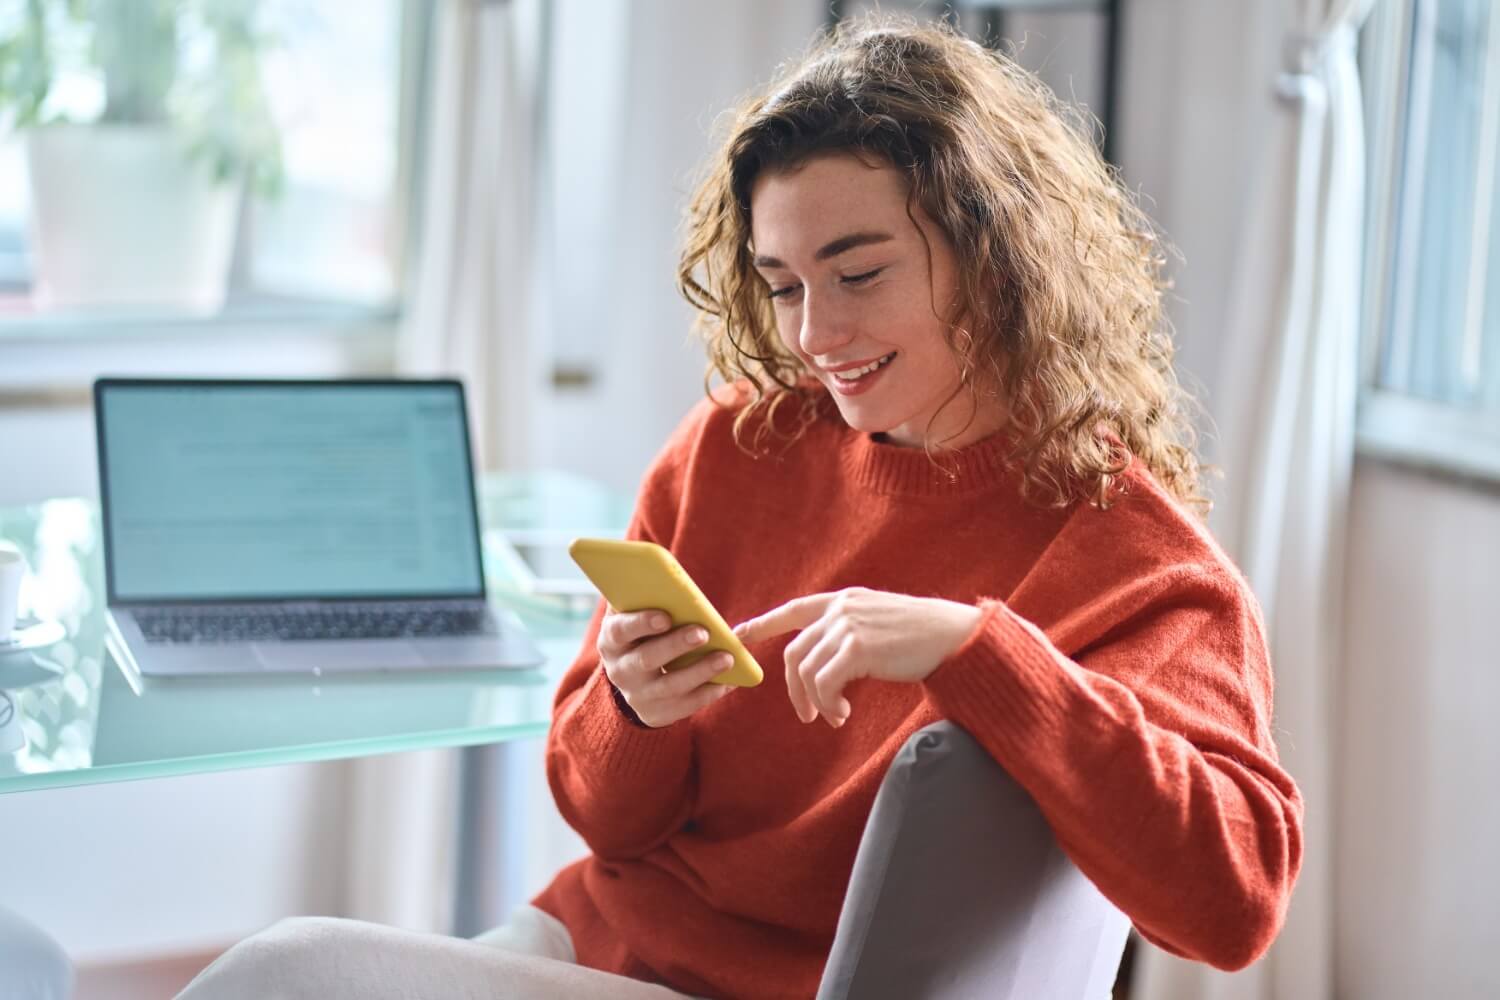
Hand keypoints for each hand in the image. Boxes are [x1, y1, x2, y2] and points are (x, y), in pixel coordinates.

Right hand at [598, 608, 734, 727]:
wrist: (633, 678)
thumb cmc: (642, 633)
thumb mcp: (634, 615)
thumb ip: (644, 595)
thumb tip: (670, 569)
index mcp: (612, 639)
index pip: (621, 631)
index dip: (641, 623)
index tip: (665, 617)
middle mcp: (621, 670)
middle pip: (647, 659)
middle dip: (676, 645)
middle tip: (703, 632)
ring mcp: (638, 695)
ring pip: (670, 686)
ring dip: (700, 671)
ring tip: (727, 658)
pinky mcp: (657, 713)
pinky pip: (685, 706)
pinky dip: (709, 692)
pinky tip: (729, 681)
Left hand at [734, 588, 982, 726]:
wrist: (954, 636)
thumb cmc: (923, 637)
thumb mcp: (879, 624)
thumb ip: (850, 633)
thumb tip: (825, 662)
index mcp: (845, 601)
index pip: (794, 609)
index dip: (764, 622)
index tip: (739, 633)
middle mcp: (841, 609)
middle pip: (794, 652)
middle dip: (794, 689)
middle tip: (807, 715)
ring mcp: (848, 626)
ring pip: (806, 672)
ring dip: (815, 702)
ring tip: (834, 718)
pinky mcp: (857, 647)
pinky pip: (824, 684)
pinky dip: (828, 705)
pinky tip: (843, 715)